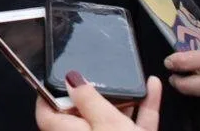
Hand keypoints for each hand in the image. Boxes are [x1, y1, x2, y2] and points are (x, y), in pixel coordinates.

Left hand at [35, 72, 160, 130]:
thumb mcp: (106, 122)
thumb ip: (88, 98)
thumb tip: (71, 79)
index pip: (47, 113)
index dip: (50, 93)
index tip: (60, 75)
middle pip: (82, 113)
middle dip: (95, 92)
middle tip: (100, 73)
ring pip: (111, 118)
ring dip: (123, 98)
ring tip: (129, 78)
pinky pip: (133, 125)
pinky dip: (142, 107)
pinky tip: (152, 88)